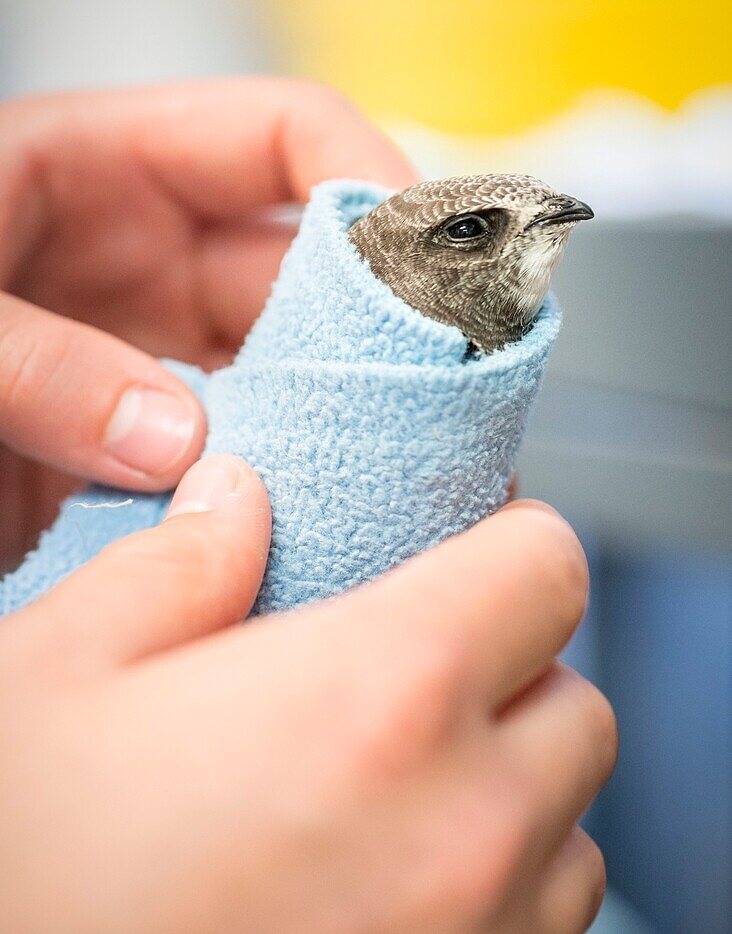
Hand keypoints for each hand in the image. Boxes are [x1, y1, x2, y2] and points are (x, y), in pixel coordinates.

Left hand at [0, 79, 415, 565]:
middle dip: (380, 321)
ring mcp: (136, 343)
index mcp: (91, 168)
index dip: (374, 185)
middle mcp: (133, 252)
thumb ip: (31, 364)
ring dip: (337, 411)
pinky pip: (232, 439)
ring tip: (397, 469)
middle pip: (304, 265)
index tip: (436, 270)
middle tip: (443, 397)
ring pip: (283, 364)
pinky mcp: (126, 430)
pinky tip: (306, 515)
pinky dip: (273, 473)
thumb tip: (173, 438)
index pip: (280, 138)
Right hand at [0, 455, 615, 933]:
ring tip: (405, 798)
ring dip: (512, 798)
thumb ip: (175, 565)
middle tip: (422, 679)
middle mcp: (459, 835)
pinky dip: (490, 908)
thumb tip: (235, 500)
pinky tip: (381, 905)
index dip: (515, 541)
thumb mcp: (54, 676)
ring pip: (569, 838)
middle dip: (516, 675)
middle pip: (576, 709)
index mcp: (376, 699)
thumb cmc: (12, 889)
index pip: (547, 571)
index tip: (477, 551)